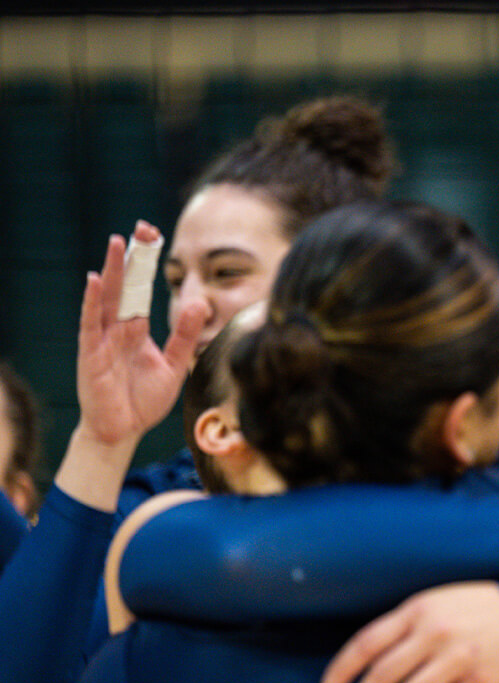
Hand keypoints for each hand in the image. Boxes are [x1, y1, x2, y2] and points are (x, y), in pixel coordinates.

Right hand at [78, 221, 205, 445]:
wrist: (124, 431)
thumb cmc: (145, 399)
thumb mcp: (175, 364)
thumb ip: (186, 334)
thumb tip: (201, 302)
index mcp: (138, 329)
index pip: (143, 289)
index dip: (148, 264)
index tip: (155, 235)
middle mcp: (118, 328)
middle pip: (126, 286)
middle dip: (133, 258)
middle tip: (142, 228)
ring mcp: (102, 339)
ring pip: (108, 298)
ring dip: (113, 271)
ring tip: (118, 243)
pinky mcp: (91, 353)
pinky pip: (90, 323)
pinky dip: (92, 302)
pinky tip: (96, 280)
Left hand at [321, 581, 498, 682]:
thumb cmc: (485, 606)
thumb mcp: (442, 599)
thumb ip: (409, 623)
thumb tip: (375, 658)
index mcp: (421, 608)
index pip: (368, 641)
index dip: (343, 667)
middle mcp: (435, 632)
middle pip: (383, 676)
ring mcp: (458, 659)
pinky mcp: (480, 682)